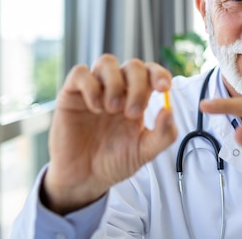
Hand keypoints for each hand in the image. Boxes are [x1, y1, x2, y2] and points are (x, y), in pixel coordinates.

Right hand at [43, 54, 177, 213]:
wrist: (84, 179)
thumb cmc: (115, 161)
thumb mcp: (145, 152)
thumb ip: (163, 134)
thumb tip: (169, 110)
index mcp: (138, 97)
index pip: (151, 72)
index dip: (159, 74)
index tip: (164, 88)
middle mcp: (118, 89)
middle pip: (133, 66)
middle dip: (138, 86)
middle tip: (133, 113)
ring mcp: (95, 89)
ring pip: (107, 62)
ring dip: (115, 83)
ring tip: (112, 109)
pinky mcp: (71, 94)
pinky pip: (80, 73)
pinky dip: (91, 86)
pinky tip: (95, 107)